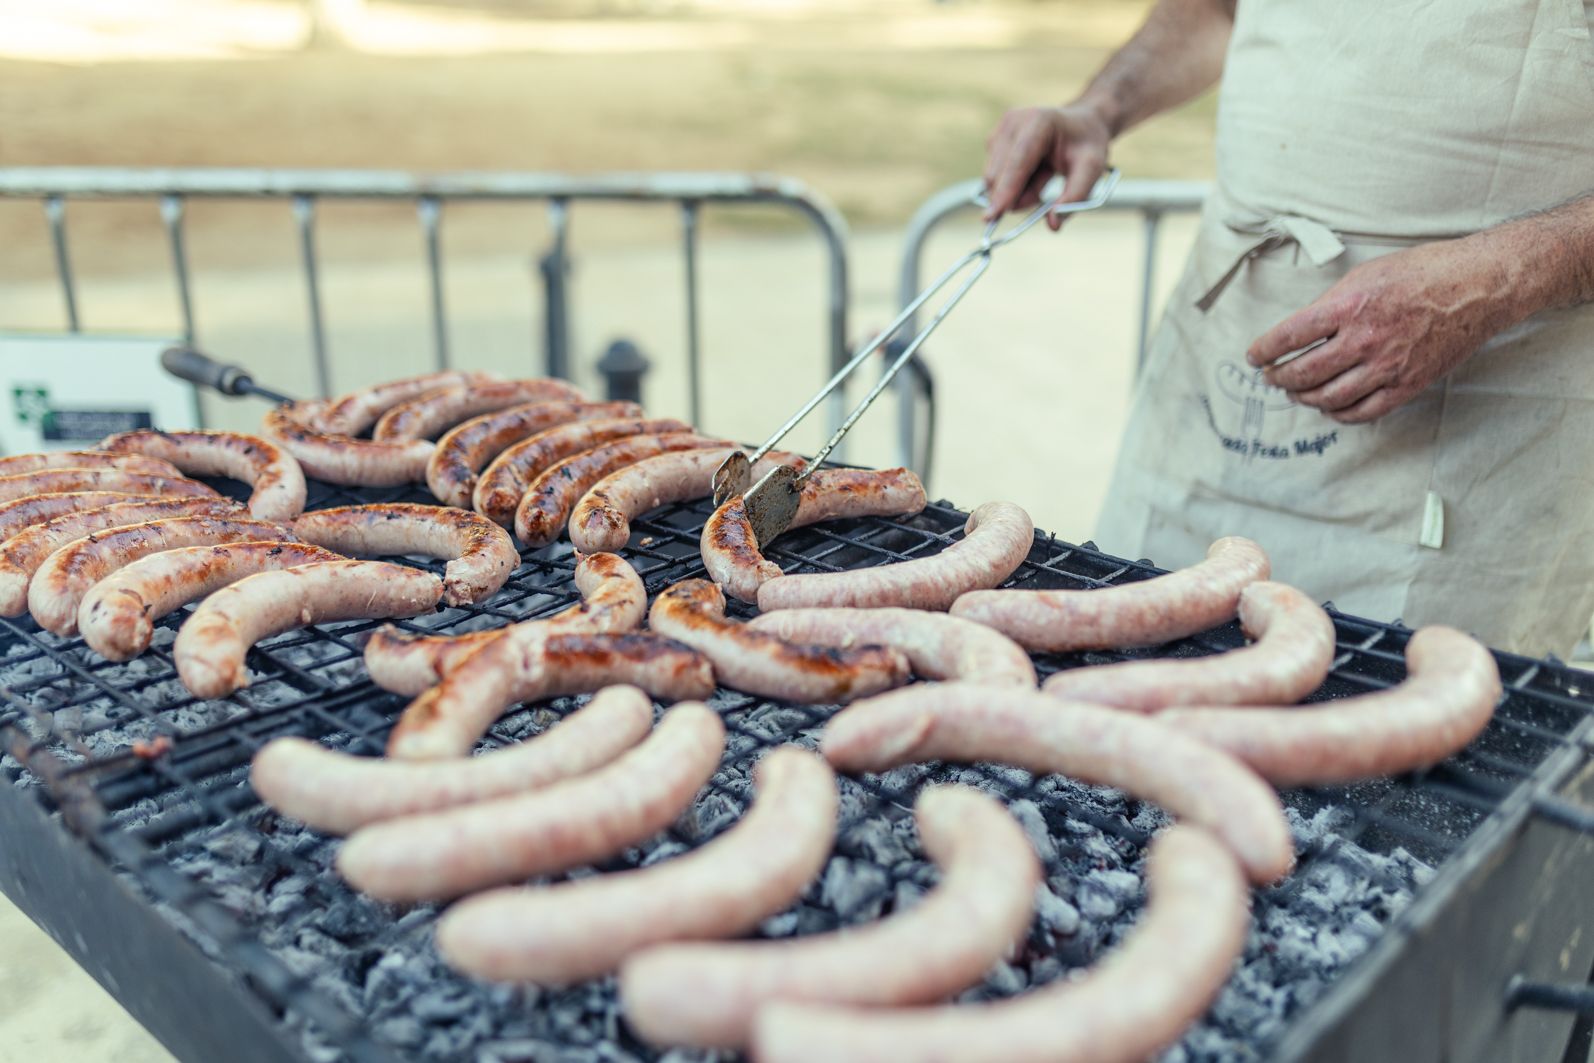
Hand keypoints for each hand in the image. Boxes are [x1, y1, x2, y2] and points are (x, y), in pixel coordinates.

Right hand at [982, 103, 1111, 230]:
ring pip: (994, 178)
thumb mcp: (1092, 169)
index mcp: (1039, 122)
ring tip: (1045, 174)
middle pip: (999, 173)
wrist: (1080, 123)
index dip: (1005, 190)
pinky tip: (1033, 171)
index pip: (1017, 162)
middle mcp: (1014, 122)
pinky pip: (994, 175)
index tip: (992, 216)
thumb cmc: (1086, 144)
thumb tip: (1052, 224)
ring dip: (1018, 190)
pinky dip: (1013, 183)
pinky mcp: (994, 139)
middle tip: (1042, 195)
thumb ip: (1075, 197)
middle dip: (1016, 195)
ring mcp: (1001, 129)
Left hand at [1246, 237, 1516, 422]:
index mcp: (1348, 306)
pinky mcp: (1407, 385)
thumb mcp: (1366, 274)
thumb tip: (1302, 331)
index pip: (1288, 336)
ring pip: (1328, 397)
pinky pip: (1363, 412)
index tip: (1254, 357)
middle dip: (1278, 378)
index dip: (1264, 351)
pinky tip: (1329, 406)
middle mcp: (1364, 339)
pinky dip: (1339, 413)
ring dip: (1304, 398)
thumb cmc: (1422, 272)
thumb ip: (1331, 304)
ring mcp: (1387, 366)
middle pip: (1303, 373)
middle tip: (1270, 377)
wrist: (1478, 286)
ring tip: (1295, 392)